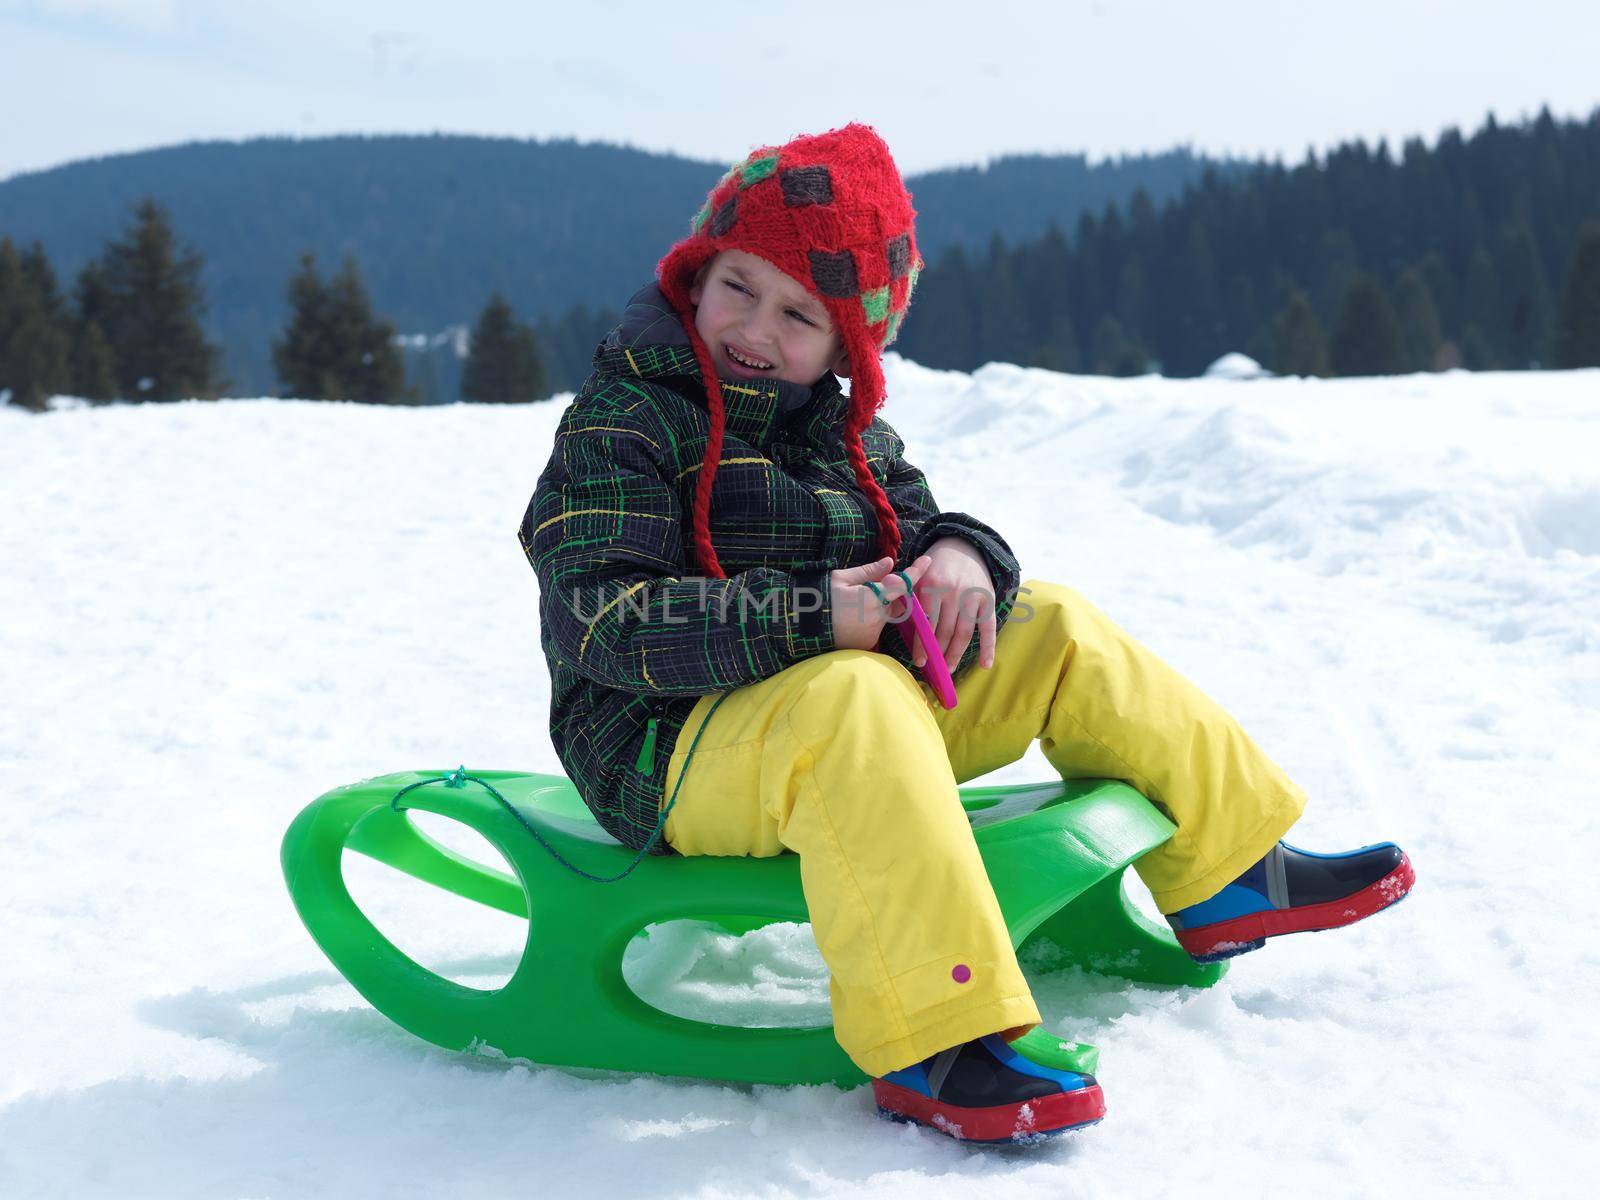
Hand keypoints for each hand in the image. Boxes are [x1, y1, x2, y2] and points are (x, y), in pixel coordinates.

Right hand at [829, 555, 931, 651]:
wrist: (802, 627)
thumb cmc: (820, 597)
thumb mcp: (841, 578)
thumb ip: (869, 572)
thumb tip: (890, 563)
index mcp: (872, 598)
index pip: (901, 584)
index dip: (916, 572)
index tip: (927, 561)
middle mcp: (877, 618)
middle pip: (895, 603)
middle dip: (889, 595)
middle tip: (868, 589)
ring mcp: (872, 634)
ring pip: (885, 616)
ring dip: (877, 609)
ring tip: (852, 606)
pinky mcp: (867, 645)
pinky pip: (876, 629)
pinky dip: (869, 622)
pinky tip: (850, 619)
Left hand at [911, 537, 996, 672]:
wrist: (963, 547)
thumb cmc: (935, 568)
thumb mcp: (918, 575)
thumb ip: (906, 591)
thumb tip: (889, 601)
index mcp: (931, 586)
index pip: (926, 621)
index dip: (923, 643)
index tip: (919, 660)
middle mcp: (953, 591)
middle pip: (945, 630)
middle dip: (939, 653)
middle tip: (935, 670)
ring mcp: (972, 596)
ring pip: (964, 632)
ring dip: (956, 654)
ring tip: (950, 669)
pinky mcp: (988, 600)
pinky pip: (989, 627)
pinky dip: (988, 647)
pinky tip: (985, 665)